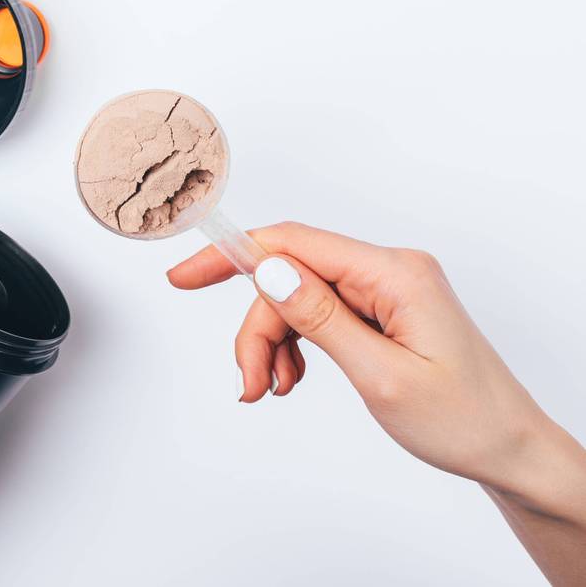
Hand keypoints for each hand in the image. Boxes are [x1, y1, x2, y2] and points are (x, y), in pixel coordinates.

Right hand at [168, 222, 585, 583]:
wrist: (508, 449)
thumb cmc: (463, 419)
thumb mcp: (382, 375)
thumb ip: (321, 319)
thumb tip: (268, 272)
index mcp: (395, 274)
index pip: (294, 243)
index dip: (233, 256)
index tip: (184, 276)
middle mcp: (389, 270)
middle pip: (289, 279)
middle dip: (258, 330)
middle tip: (248, 384)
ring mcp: (386, 289)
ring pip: (297, 300)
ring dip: (274, 344)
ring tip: (271, 390)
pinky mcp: (382, 310)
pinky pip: (318, 314)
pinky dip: (295, 347)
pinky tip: (291, 379)